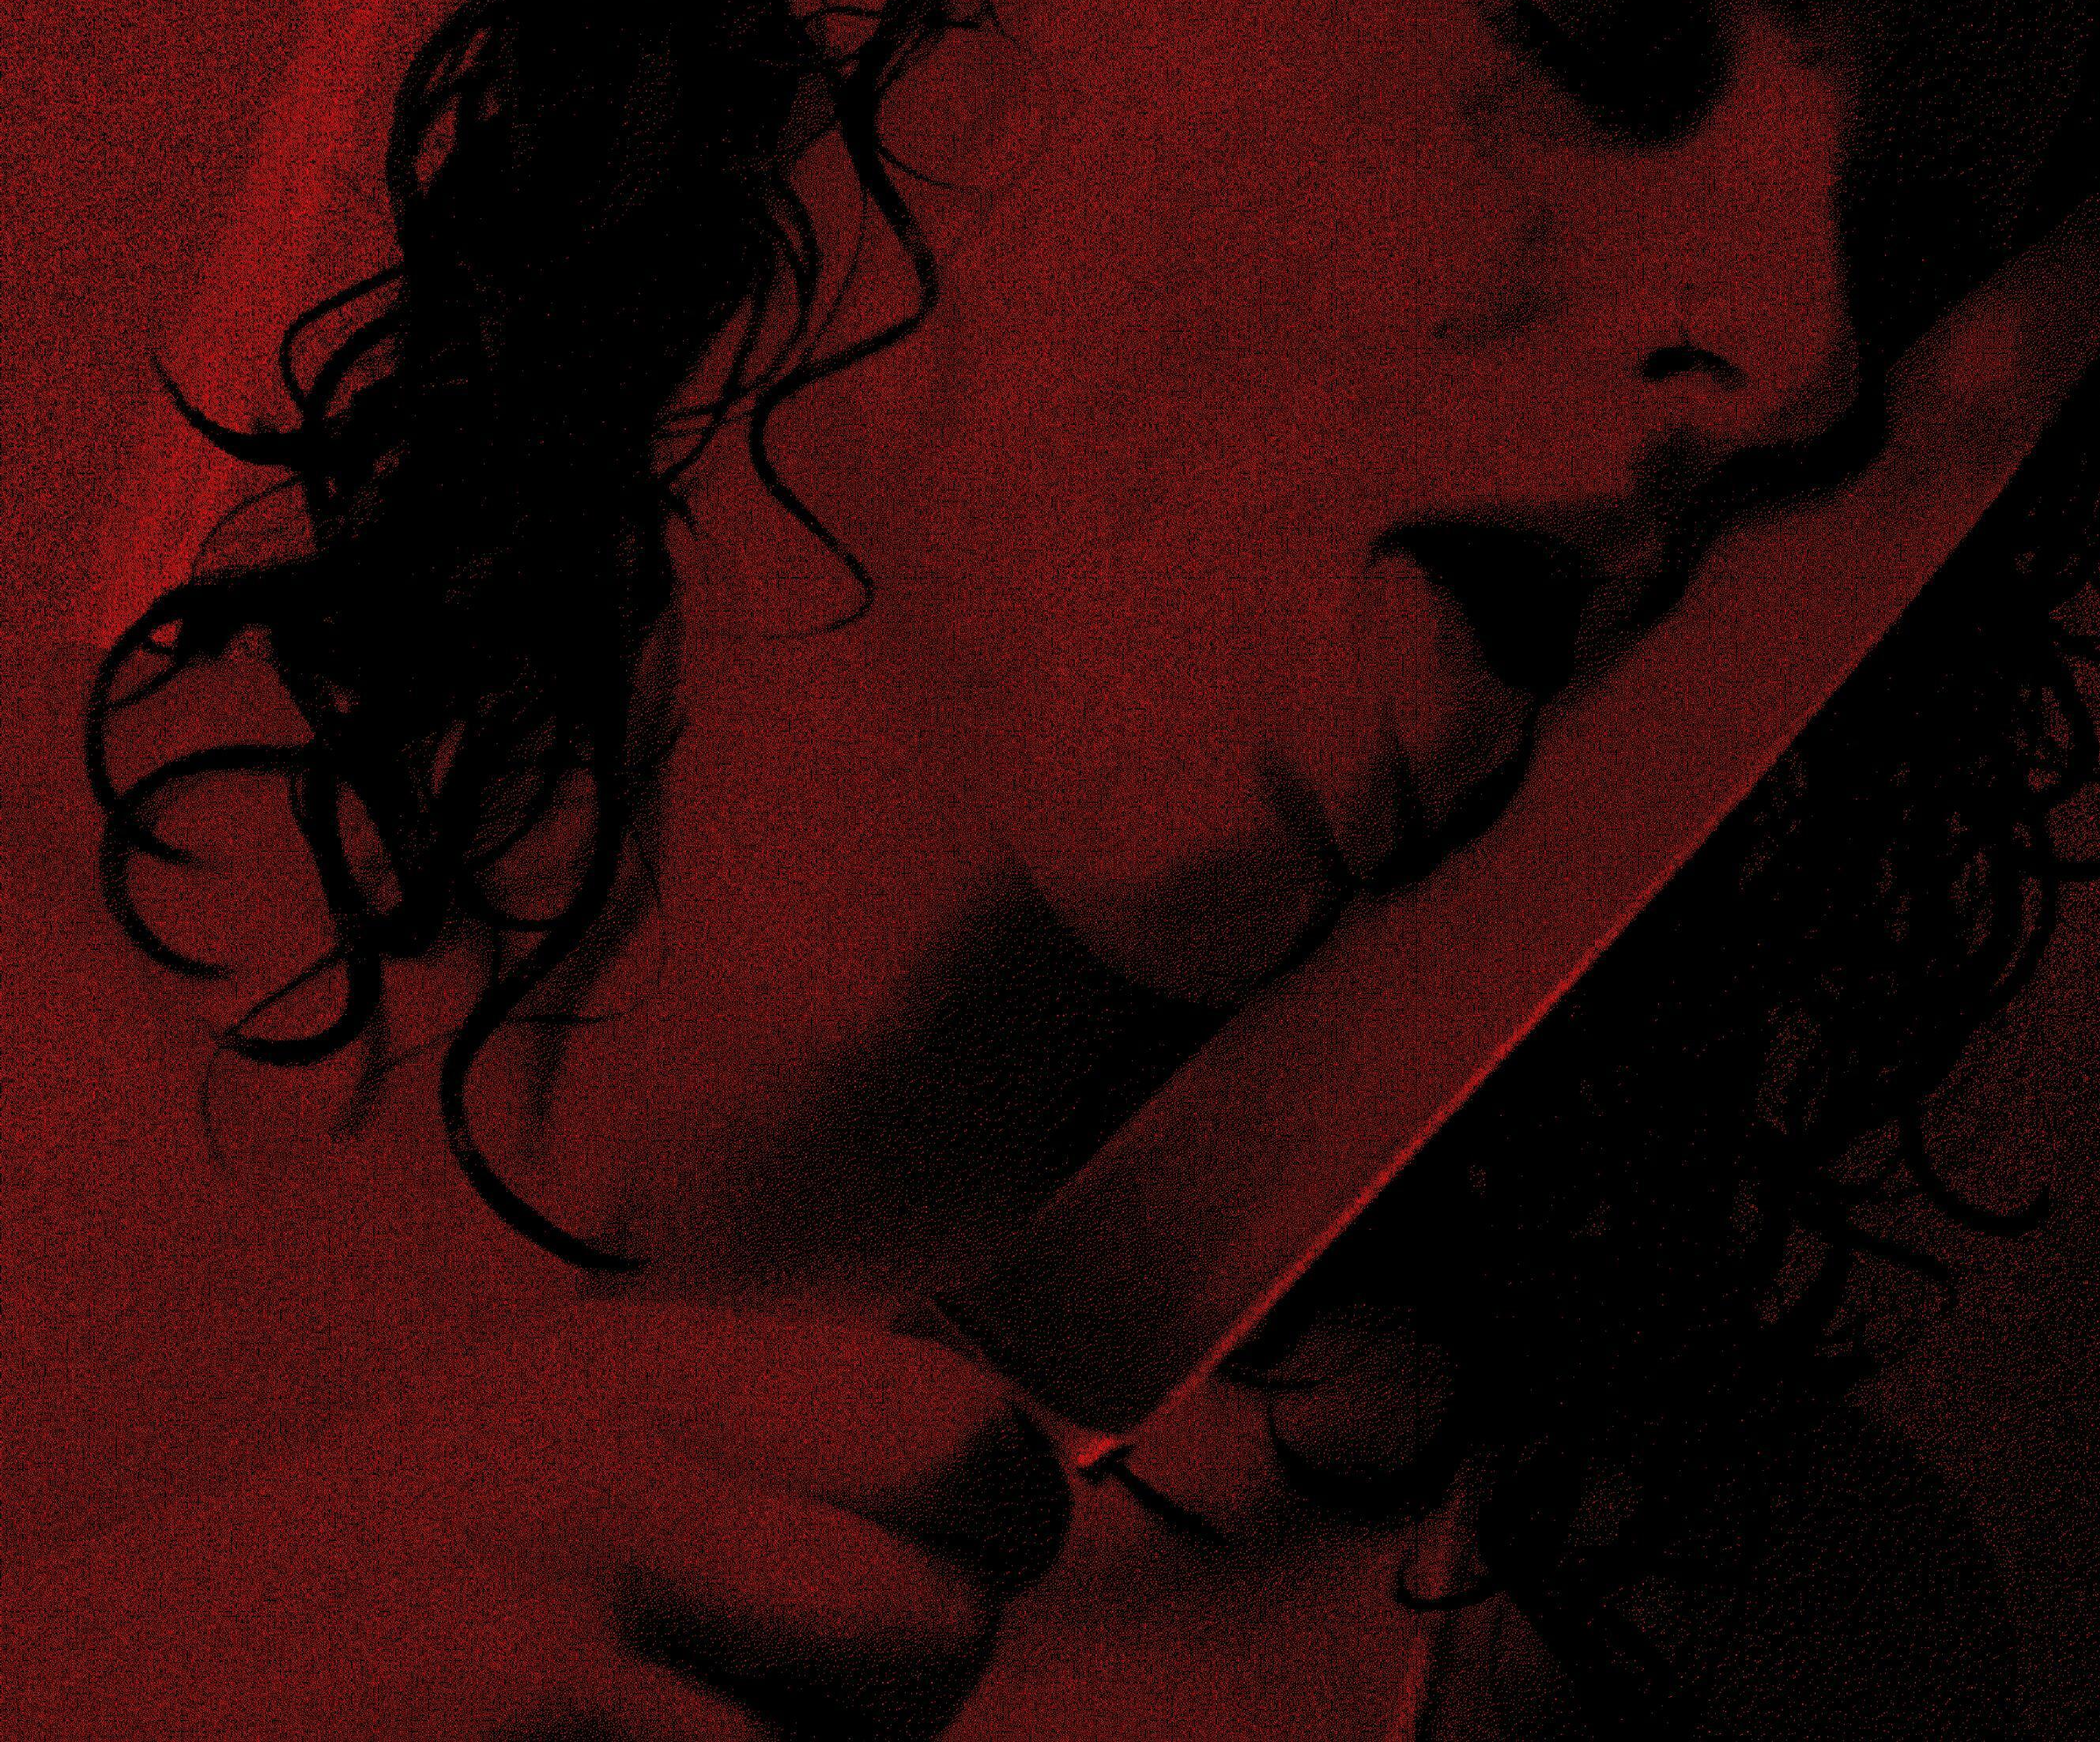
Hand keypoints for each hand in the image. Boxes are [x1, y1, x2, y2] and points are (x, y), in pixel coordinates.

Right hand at [3, 1305, 1069, 1739]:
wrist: (103, 1702)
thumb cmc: (361, 1583)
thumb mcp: (554, 1432)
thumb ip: (750, 1436)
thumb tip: (987, 1471)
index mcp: (630, 1382)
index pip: (953, 1430)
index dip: (1007, 1510)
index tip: (989, 1544)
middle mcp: (602, 1500)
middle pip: (939, 1628)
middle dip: (913, 1679)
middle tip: (815, 1677)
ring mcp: (554, 1670)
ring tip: (668, 1732)